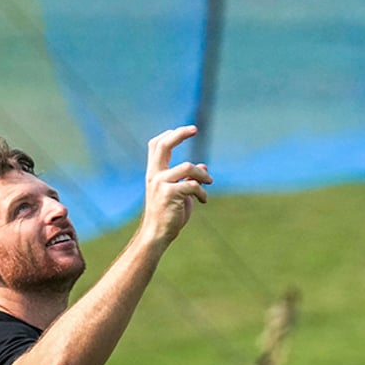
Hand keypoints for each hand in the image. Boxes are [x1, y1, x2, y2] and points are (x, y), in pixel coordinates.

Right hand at [141, 125, 211, 244]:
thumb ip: (188, 179)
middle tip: (195, 129)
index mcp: (154, 173)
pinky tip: (203, 201)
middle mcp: (154, 175)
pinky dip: (202, 192)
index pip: (157, 145)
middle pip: (164, 145)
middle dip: (180, 134)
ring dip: (203, 175)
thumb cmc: (168, 215)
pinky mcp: (169, 194)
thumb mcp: (180, 193)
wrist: (158, 234)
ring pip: (188, 167)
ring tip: (209, 182)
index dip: (170, 134)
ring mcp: (160, 184)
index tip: (188, 130)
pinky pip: (192, 185)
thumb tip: (204, 166)